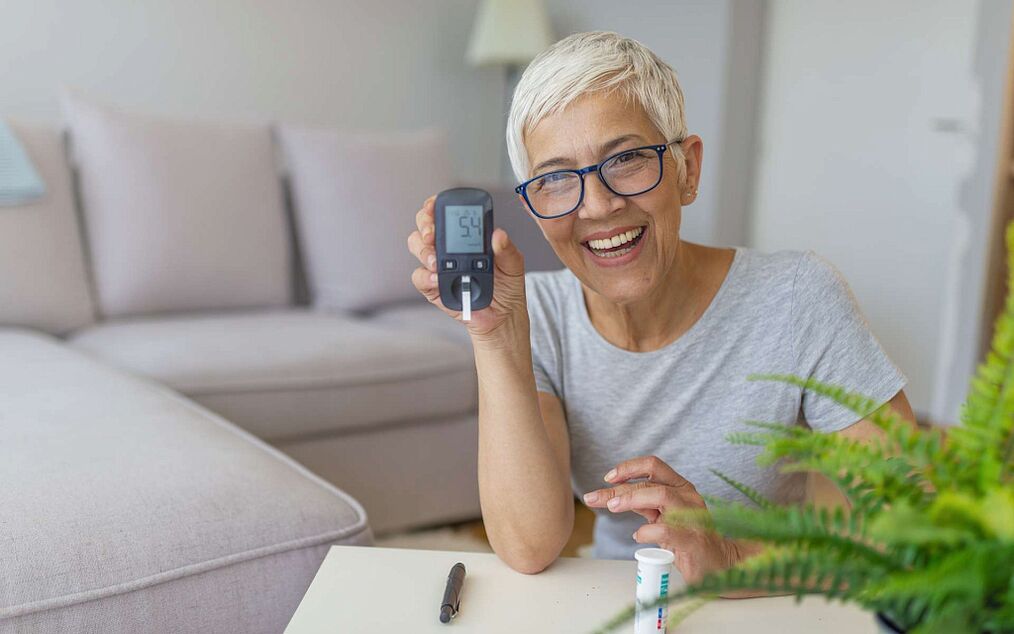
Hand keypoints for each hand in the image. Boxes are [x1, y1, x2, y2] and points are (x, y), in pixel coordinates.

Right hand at [406, 195, 527, 342]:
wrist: (503, 316)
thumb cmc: (507, 287)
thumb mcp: (513, 264)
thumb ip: (507, 249)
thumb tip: (499, 234)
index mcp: (466, 236)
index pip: (444, 214)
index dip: (434, 205)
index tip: (434, 205)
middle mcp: (448, 248)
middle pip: (424, 226)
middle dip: (424, 225)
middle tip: (432, 234)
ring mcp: (438, 266)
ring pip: (417, 247)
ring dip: (423, 250)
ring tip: (436, 261)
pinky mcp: (433, 287)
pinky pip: (419, 277)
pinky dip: (425, 276)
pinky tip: (437, 277)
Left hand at [582, 455, 741, 583]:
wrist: (718, 563)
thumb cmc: (687, 538)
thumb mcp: (663, 516)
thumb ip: (644, 504)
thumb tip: (611, 496)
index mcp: (680, 487)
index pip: (653, 465)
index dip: (628, 467)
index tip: (608, 477)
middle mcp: (687, 496)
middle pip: (650, 482)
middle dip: (619, 488)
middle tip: (595, 497)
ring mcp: (693, 516)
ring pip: (661, 495)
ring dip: (632, 499)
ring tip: (612, 507)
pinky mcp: (694, 538)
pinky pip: (667, 529)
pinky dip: (647, 531)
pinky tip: (638, 536)